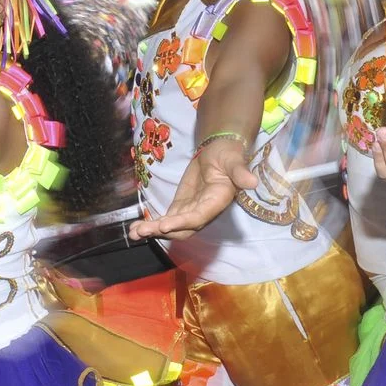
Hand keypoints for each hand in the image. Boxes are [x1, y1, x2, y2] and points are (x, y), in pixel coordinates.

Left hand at [128, 136, 257, 240]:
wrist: (219, 152)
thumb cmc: (229, 155)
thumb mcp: (234, 160)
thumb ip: (240, 172)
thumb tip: (252, 182)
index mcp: (217, 201)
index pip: (199, 217)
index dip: (182, 222)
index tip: (164, 225)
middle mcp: (204, 212)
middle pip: (182, 227)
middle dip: (163, 231)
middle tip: (142, 231)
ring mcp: (191, 211)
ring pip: (172, 227)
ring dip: (153, 231)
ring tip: (134, 233)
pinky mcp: (181, 207)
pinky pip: (166, 220)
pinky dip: (151, 225)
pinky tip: (135, 229)